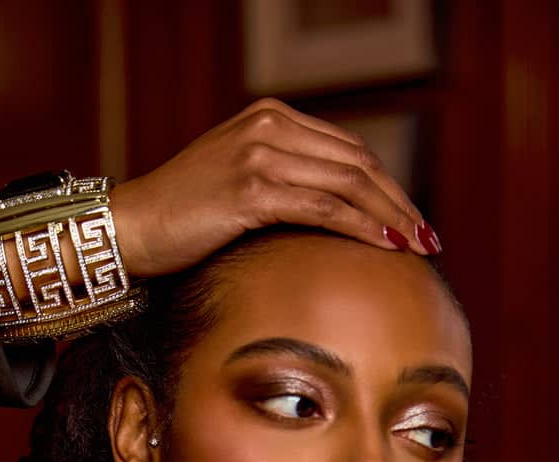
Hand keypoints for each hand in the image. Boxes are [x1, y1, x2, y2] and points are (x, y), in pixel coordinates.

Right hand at [110, 98, 437, 278]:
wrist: (130, 227)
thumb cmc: (179, 220)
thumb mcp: (234, 187)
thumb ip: (278, 185)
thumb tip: (326, 218)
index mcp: (269, 119)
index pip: (346, 150)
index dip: (385, 186)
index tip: (409, 220)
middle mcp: (269, 127)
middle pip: (356, 163)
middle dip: (398, 202)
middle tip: (427, 237)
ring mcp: (259, 155)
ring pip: (347, 183)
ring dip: (390, 217)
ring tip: (417, 246)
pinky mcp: (250, 189)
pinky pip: (322, 208)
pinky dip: (360, 227)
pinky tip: (386, 246)